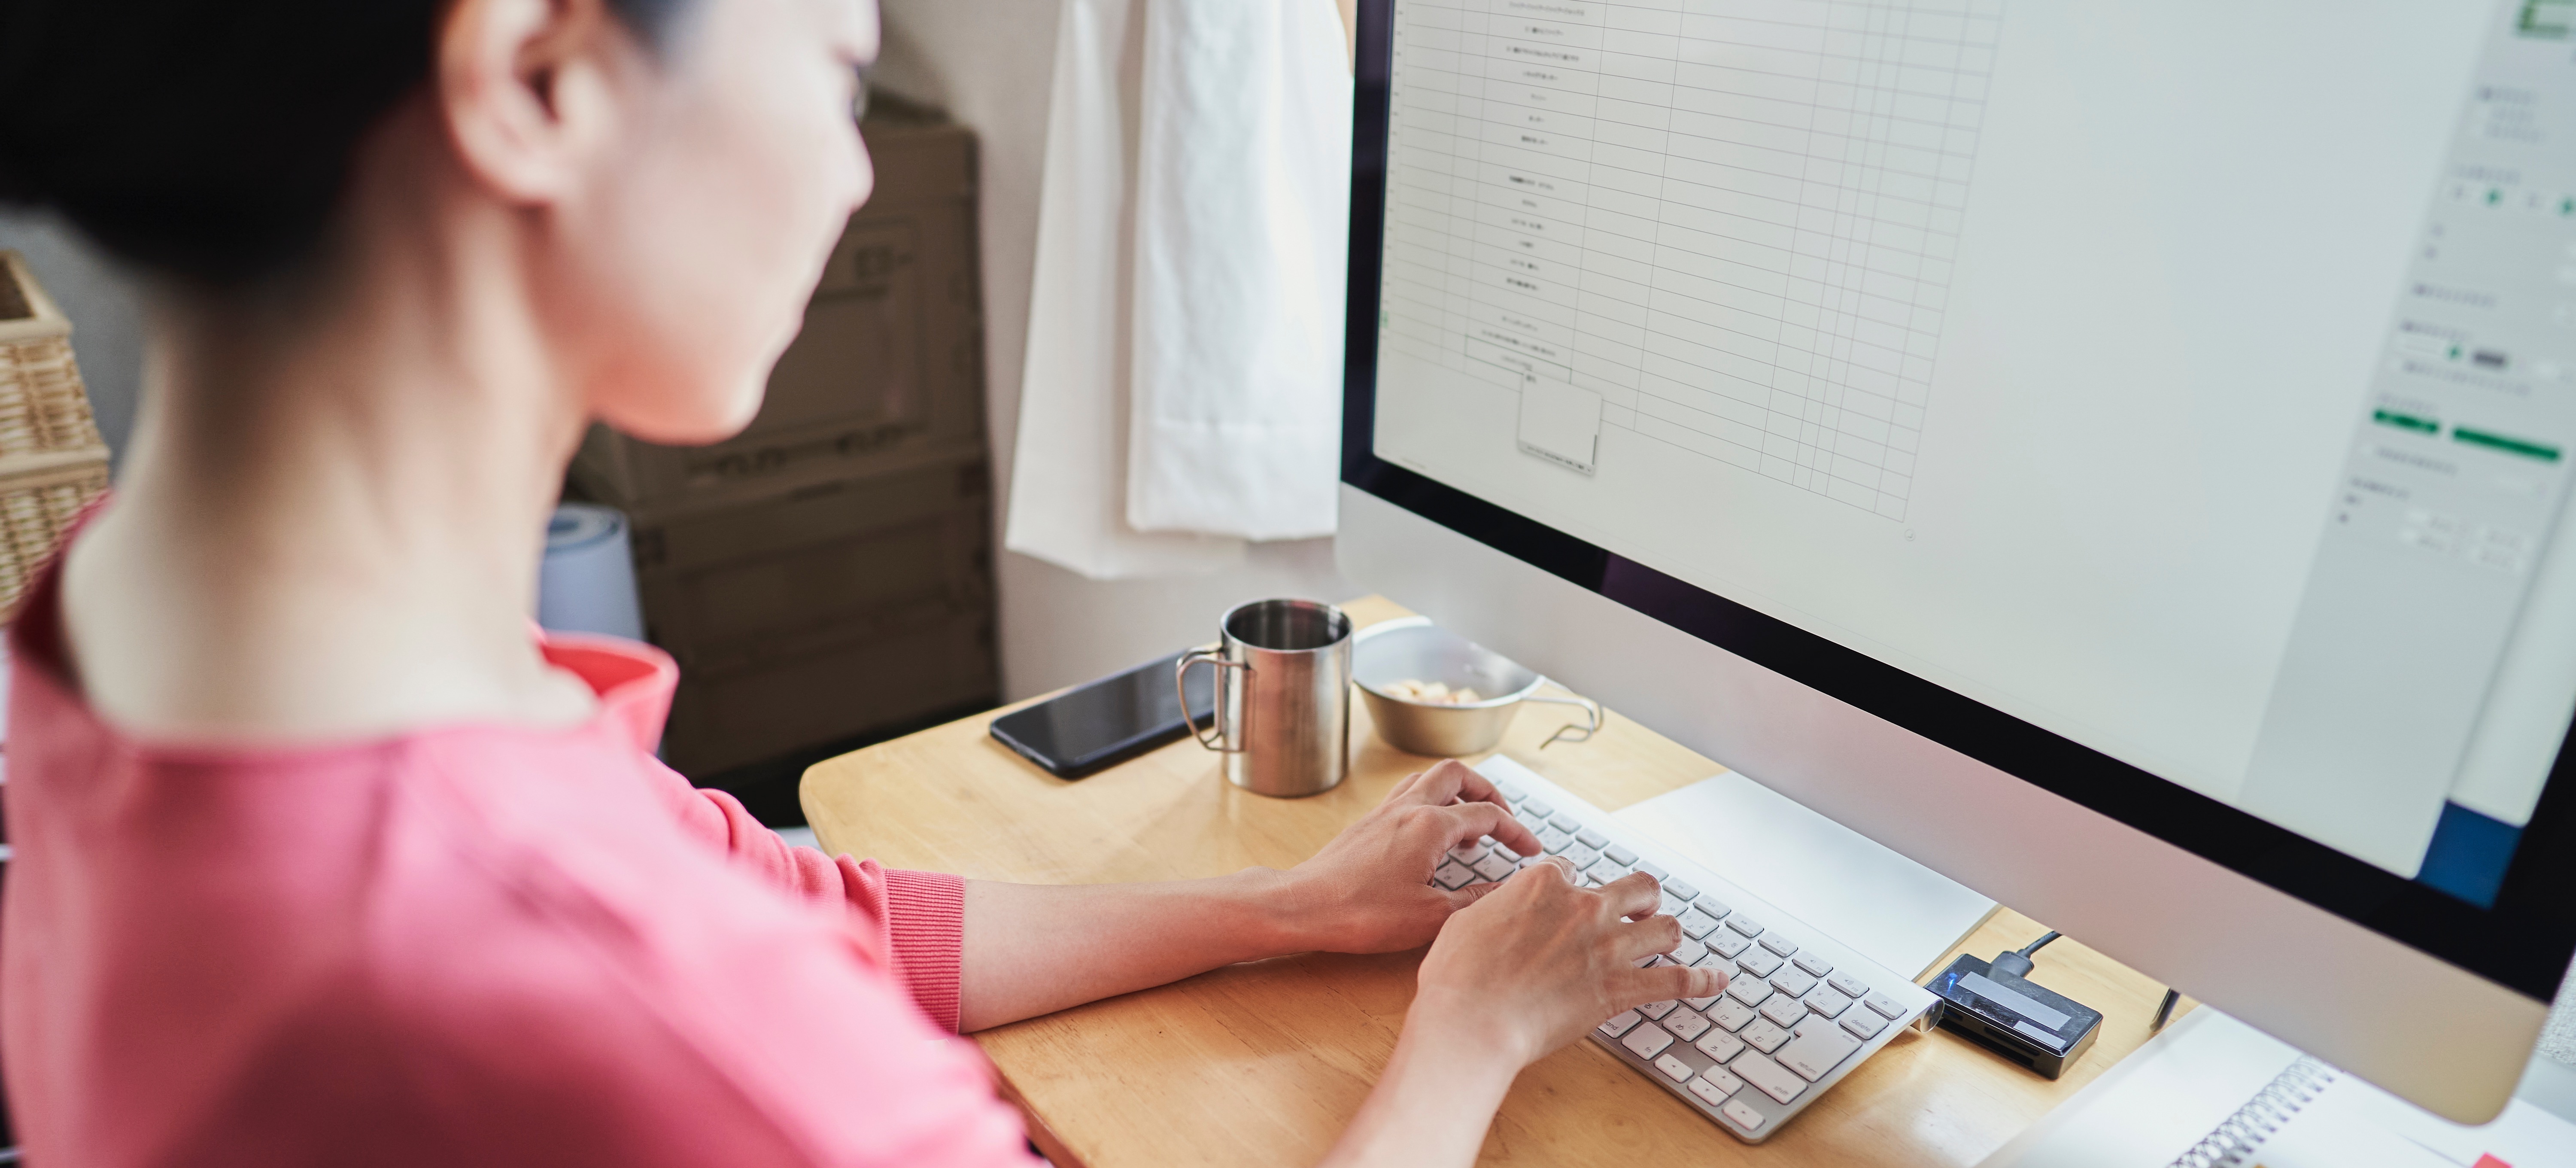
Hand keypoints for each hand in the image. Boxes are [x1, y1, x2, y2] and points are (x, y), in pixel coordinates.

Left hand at [1279, 760, 1546, 952]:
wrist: (1304, 906)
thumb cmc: (1362, 914)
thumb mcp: (1430, 916)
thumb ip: (1473, 901)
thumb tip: (1502, 892)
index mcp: (1429, 826)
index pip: (1487, 815)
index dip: (1517, 831)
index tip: (1531, 850)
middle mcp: (1407, 808)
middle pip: (1457, 774)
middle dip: (1487, 790)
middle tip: (1503, 817)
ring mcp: (1384, 812)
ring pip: (1428, 778)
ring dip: (1456, 791)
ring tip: (1469, 823)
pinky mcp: (1367, 823)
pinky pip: (1406, 795)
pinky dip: (1429, 802)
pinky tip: (1431, 834)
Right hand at [1411, 858, 1726, 1067]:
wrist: (1473, 1018)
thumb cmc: (1458, 975)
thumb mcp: (1465, 921)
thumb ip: (1496, 908)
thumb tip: (1502, 908)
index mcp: (1543, 884)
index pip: (1570, 869)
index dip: (1570, 883)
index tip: (1567, 897)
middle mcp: (1583, 907)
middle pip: (1635, 886)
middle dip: (1641, 896)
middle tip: (1639, 907)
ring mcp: (1607, 947)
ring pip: (1665, 926)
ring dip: (1669, 930)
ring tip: (1669, 936)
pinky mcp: (1620, 989)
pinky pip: (1676, 981)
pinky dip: (1702, 980)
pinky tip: (1717, 980)